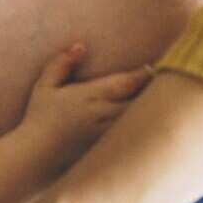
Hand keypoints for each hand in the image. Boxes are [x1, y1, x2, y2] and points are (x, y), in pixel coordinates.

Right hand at [20, 43, 152, 168]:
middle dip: (154, 93)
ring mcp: (107, 135)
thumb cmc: (39, 119)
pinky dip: (143, 131)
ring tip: (164, 104)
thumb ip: (61, 63)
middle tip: (167, 84)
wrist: (35, 157)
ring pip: (140, 121)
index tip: (152, 68)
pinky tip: (148, 127)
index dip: (143, 74)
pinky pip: (134, 138)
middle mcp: (101, 114)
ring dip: (152, 112)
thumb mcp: (44, 86)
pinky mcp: (108, 150)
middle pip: (140, 101)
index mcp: (89, 96)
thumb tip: (81, 46)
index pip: (125, 82)